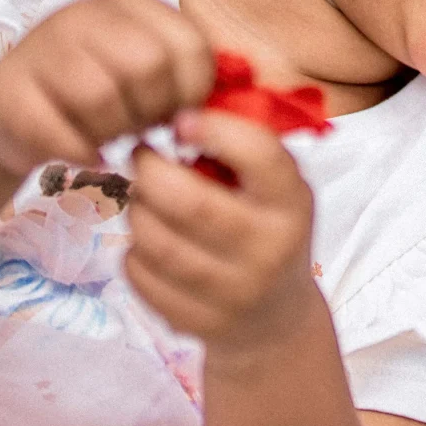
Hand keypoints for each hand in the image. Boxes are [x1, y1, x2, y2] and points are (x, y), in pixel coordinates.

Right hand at [0, 0, 214, 178]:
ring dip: (112, 131)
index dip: (192, 90)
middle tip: (140, 127)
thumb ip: (184, 75)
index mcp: (132, 4)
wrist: (14, 110)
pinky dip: (78, 151)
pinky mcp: (6, 86)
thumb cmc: (98, 94)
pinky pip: (54, 128)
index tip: (178, 112)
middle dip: (151, 110)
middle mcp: (87, 12)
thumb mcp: (145, 71)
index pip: (189, 43)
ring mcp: (41, 44)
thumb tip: (218, 110)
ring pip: (99, 95)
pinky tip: (84, 153)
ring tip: (110, 135)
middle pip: (146, 65)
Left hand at [125, 110, 319, 357]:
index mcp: (293, 202)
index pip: (259, 155)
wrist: (274, 319)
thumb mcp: (276, 189)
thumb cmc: (266, 230)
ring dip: (136, 211)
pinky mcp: (198, 323)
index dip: (214, 130)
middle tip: (140, 157)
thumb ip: (243, 150)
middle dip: (150, 172)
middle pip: (190, 203)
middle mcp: (271, 248)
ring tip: (142, 199)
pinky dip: (132, 252)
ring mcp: (234, 292)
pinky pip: (140, 276)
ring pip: (156, 241)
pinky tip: (146, 243)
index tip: (181, 120)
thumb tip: (182, 102)